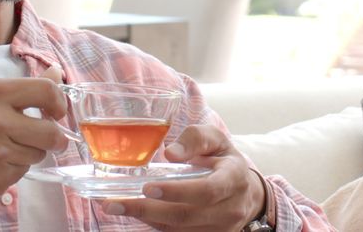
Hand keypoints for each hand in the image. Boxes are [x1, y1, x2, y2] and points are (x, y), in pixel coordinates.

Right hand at [0, 71, 69, 207]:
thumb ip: (21, 88)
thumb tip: (57, 74)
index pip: (45, 91)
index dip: (59, 102)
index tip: (56, 111)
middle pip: (51, 131)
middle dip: (56, 138)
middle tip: (50, 139)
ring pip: (38, 153)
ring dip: (30, 153)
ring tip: (5, 149)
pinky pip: (23, 171)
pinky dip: (15, 168)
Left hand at [102, 125, 264, 230]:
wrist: (247, 192)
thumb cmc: (225, 160)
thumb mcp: (216, 139)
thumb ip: (195, 138)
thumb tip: (170, 153)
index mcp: (233, 179)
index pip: (206, 190)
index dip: (177, 192)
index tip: (147, 187)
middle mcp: (230, 209)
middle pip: (185, 215)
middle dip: (147, 210)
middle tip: (114, 203)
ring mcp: (221, 229)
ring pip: (178, 229)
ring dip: (146, 219)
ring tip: (117, 206)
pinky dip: (155, 225)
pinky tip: (136, 213)